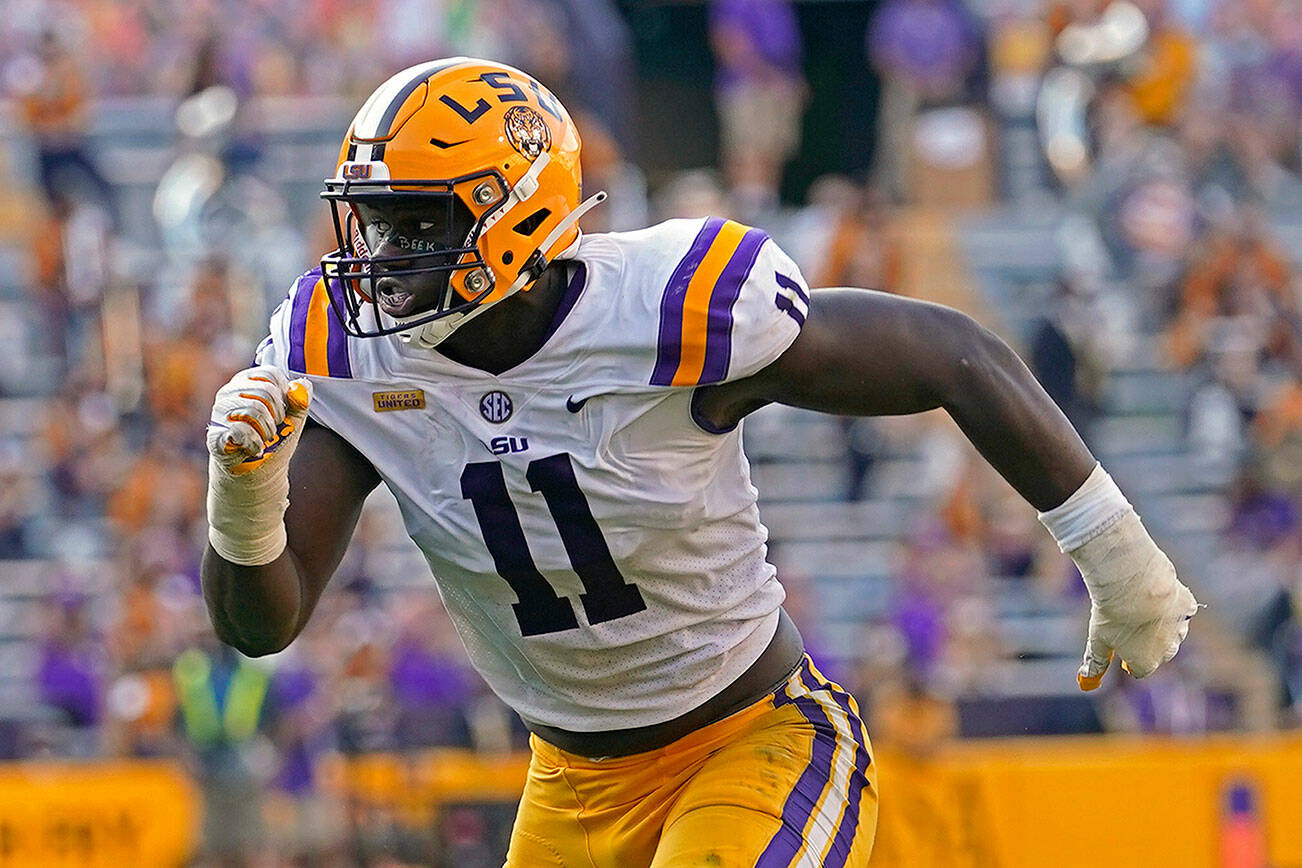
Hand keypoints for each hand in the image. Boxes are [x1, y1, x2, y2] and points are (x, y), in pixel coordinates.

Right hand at [207, 366, 312, 475]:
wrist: (258, 471)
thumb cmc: (275, 438)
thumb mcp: (293, 418)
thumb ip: (300, 400)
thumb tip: (302, 384)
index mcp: (248, 381)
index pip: (271, 374)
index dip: (284, 395)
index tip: (282, 411)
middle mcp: (230, 392)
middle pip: (266, 391)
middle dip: (278, 415)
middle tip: (274, 428)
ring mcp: (220, 412)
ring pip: (254, 409)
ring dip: (268, 431)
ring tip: (265, 439)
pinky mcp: (215, 434)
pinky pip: (240, 430)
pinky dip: (256, 444)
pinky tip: (256, 449)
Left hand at [1071, 511, 1199, 690]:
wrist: (1133, 583)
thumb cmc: (1112, 614)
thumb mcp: (1097, 639)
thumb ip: (1096, 661)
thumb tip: (1086, 678)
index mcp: (1146, 663)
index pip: (1139, 670)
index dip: (1128, 660)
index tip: (1121, 648)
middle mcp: (1168, 651)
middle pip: (1159, 653)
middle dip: (1147, 644)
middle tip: (1130, 625)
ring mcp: (1180, 629)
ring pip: (1173, 632)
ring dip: (1162, 624)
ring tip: (1141, 606)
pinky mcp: (1187, 607)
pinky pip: (1182, 609)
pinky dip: (1172, 604)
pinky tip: (1158, 594)